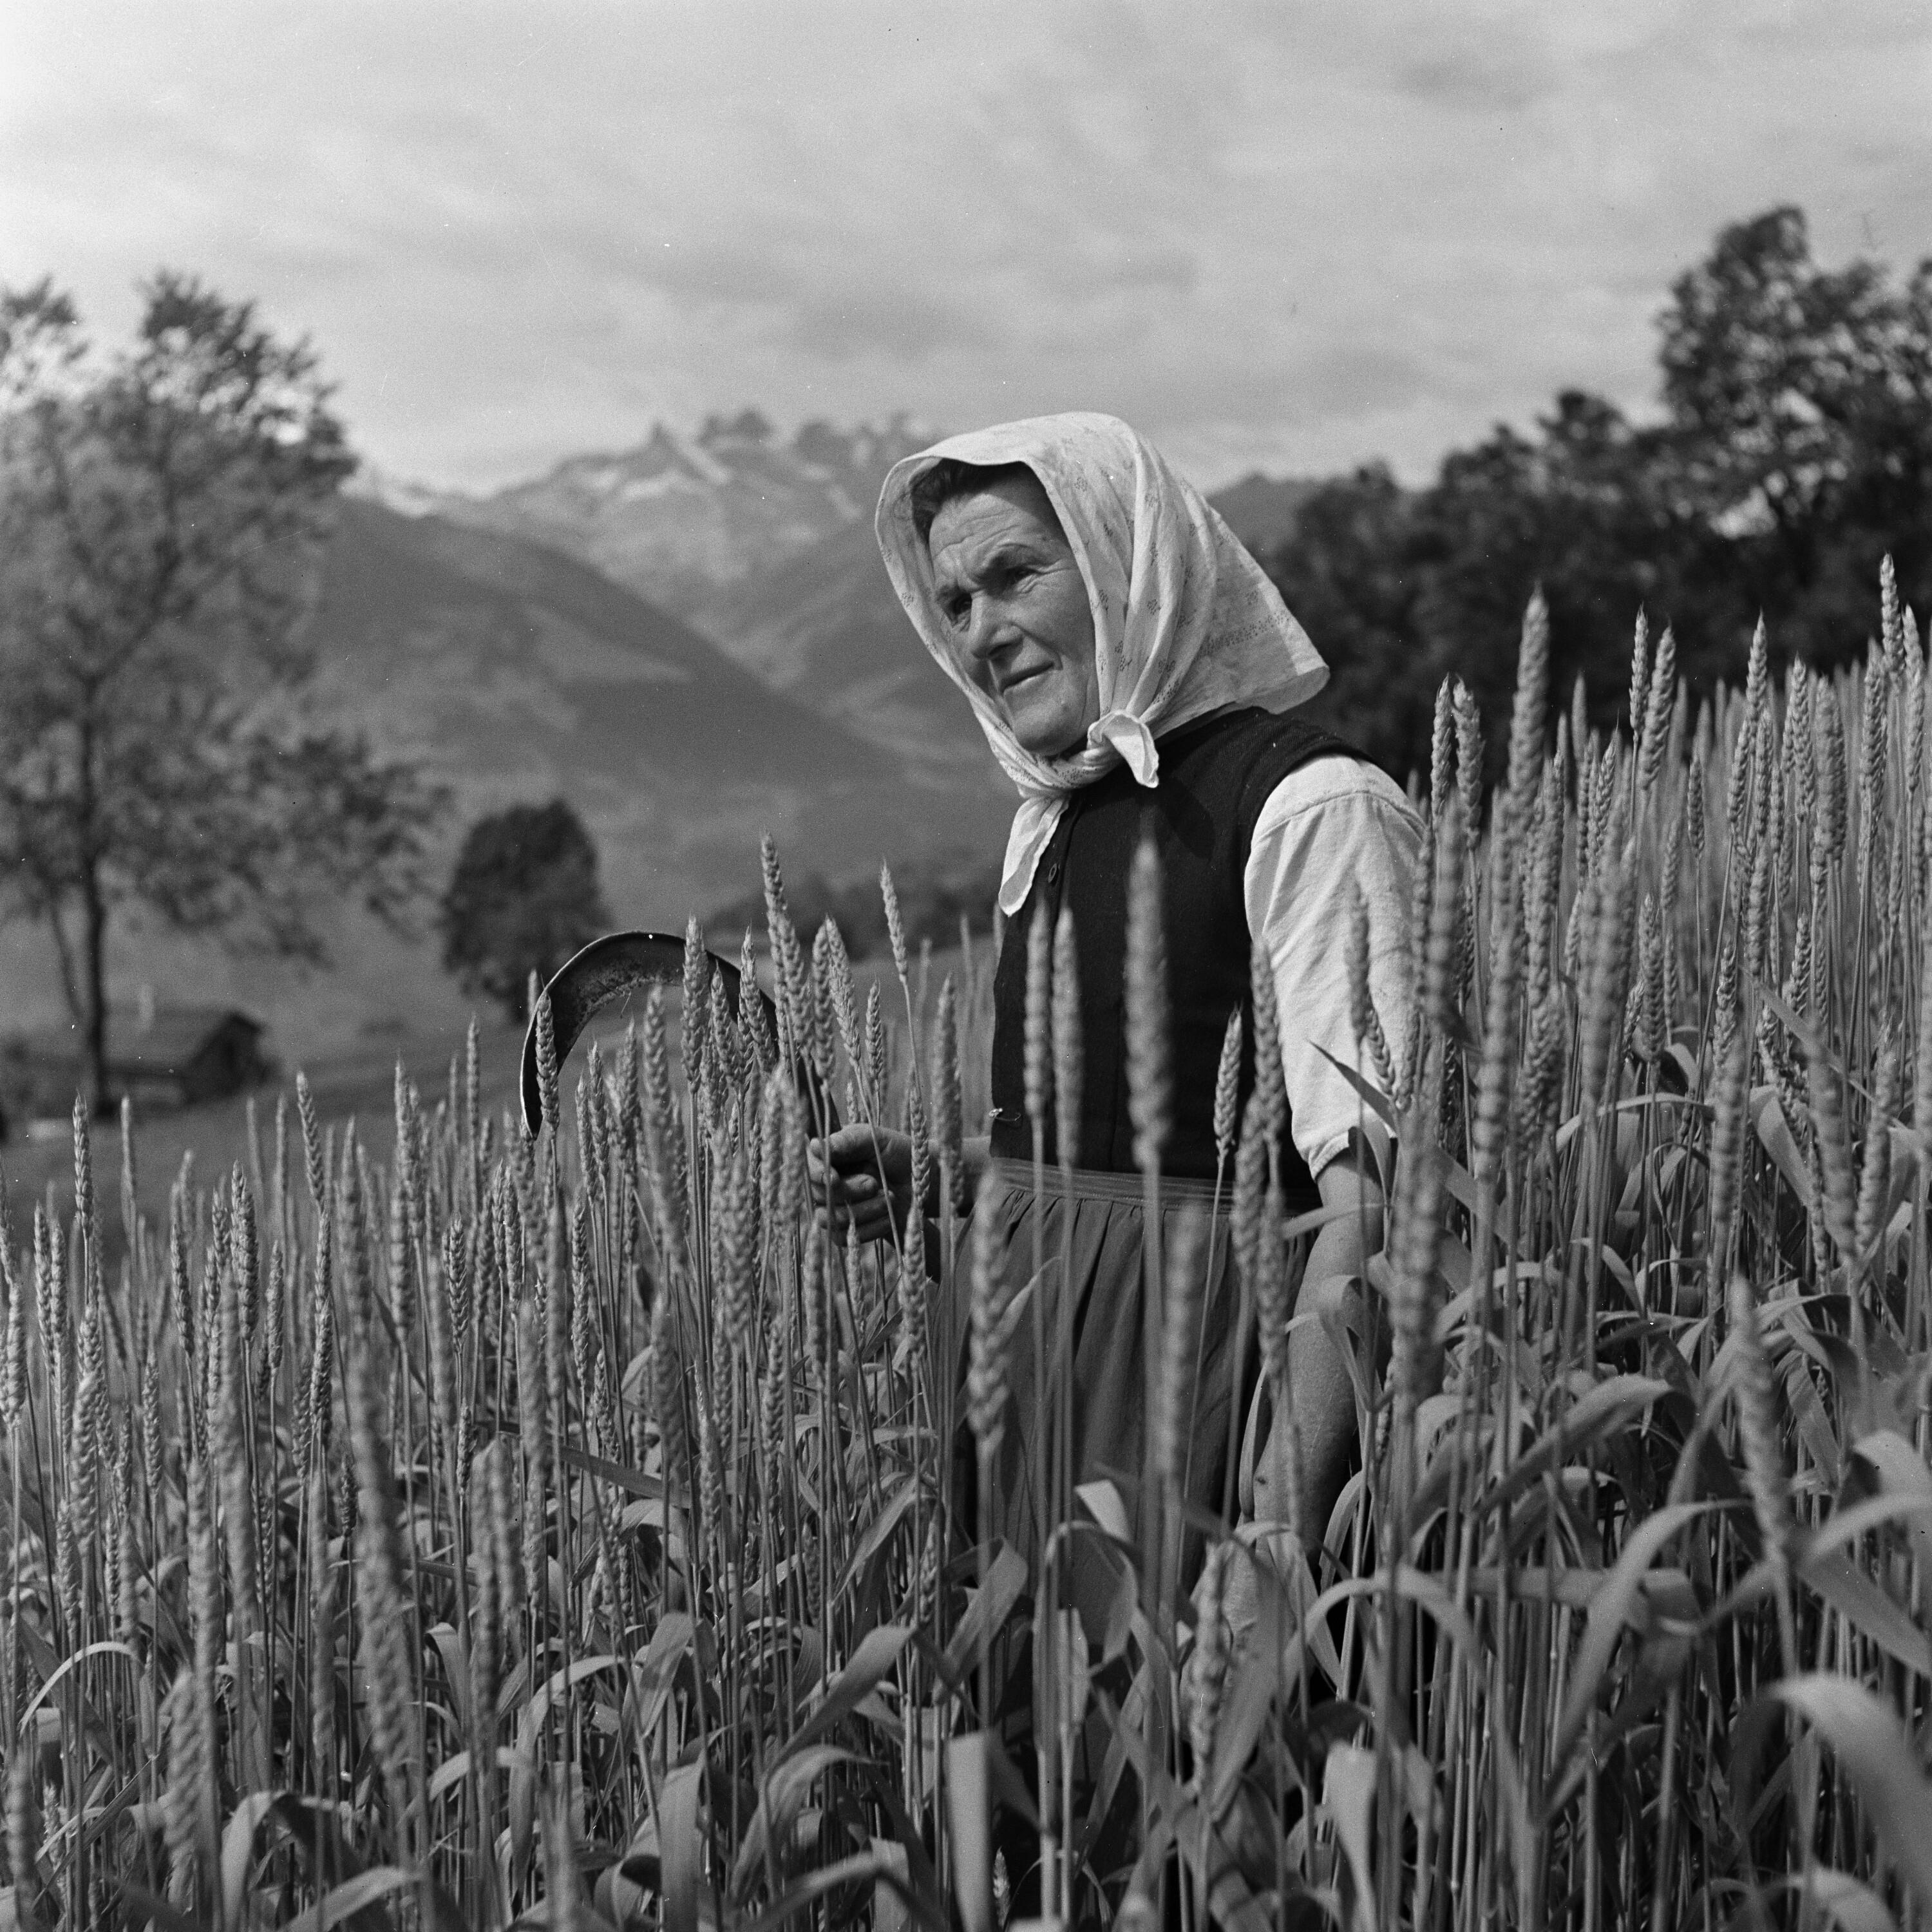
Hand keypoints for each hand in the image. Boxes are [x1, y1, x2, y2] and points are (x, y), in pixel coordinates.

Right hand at [805, 1125, 917, 1243]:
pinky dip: (871, 1227)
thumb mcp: (878, 1139)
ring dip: (864, 1210)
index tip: (834, 1178)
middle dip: (850, 1191)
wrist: (924, 1182)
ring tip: (890, 1198)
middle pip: (820, 1194)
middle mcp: (829, 1183)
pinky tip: (889, 1216)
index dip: (818, 1174)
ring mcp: (836, 1208)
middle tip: (875, 1183)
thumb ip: (848, 1140)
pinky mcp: (848, 1230)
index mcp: (832, 1156)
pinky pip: (844, 1237)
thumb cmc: (900, 1154)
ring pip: (832, 1219)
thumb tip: (816, 1145)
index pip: (810, 1166)